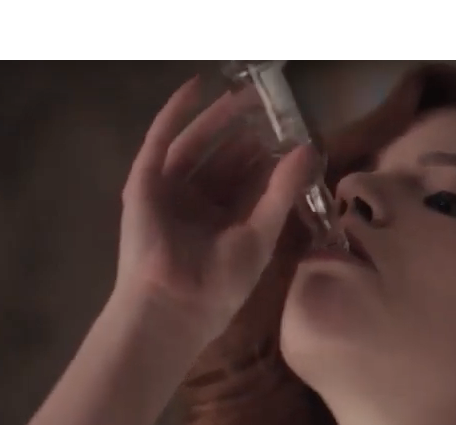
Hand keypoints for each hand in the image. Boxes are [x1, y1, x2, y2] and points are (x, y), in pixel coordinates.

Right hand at [115, 75, 319, 344]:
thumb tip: (310, 149)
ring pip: (196, 146)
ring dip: (217, 120)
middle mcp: (196, 206)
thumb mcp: (261, 234)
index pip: (249, 182)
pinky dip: (175, 114)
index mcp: (224, 224)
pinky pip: (160, 141)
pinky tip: (196, 88)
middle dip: (245, 134)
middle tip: (270, 107)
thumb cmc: (221, 283)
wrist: (175, 304)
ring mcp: (169, 192)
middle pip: (223, 160)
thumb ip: (283, 190)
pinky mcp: (145, 183)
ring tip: (245, 95)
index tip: (291, 133)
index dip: (268, 157)